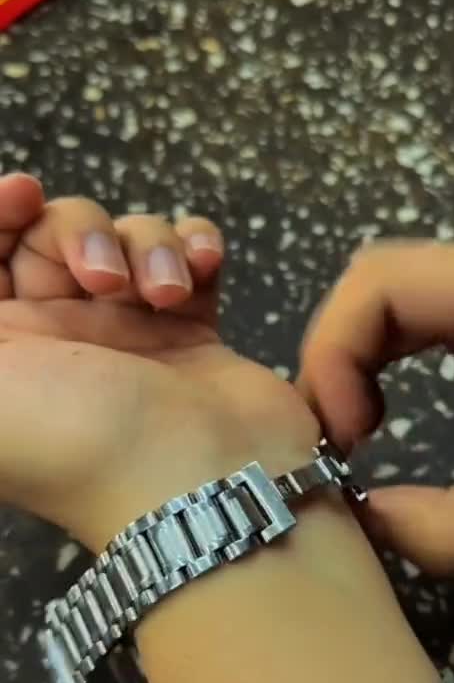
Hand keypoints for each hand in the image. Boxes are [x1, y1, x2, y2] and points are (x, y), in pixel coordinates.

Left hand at [0, 174, 316, 548]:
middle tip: (103, 280)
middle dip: (79, 232)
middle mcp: (57, 336)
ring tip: (165, 295)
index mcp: (3, 350)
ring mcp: (127, 331)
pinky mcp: (190, 330)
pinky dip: (195, 245)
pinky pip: (185, 255)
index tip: (21, 197)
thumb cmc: (78, 443)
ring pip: (124, 238)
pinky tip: (204, 268)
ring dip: (147, 245)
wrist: (199, 485)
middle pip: (53, 234)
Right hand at [301, 221, 453, 574]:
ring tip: (352, 438)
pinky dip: (387, 359)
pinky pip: (427, 311)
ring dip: (356, 363)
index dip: (333, 354)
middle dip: (336, 365)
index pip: (378, 282)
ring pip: (398, 296)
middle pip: (379, 285)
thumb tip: (362, 525)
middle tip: (332, 449)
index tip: (344, 440)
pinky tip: (384, 412)